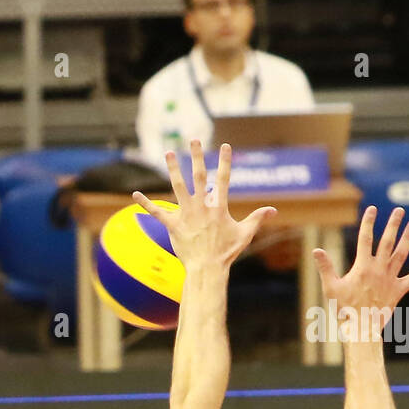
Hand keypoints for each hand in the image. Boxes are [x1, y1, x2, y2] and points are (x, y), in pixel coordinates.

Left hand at [133, 141, 276, 268]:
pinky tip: (135, 194)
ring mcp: (186, 215)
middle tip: (194, 140)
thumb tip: (274, 210)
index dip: (225, 162)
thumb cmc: (226, 252)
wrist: (207, 269)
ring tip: (169, 153)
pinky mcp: (173, 225)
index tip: (226, 146)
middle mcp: (201, 207)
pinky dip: (146, 204)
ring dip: (173, 169)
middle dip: (197, 156)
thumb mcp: (245, 234)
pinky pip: (157, 213)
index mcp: (218, 207)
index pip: (223, 179)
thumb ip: (257, 218)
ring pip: (178, 187)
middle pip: (198, 176)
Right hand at [313, 206, 408, 326]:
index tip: (372, 209)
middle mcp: (379, 270)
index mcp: (362, 267)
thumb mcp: (330, 287)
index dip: (368, 223)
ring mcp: (391, 279)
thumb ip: (325, 267)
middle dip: (393, 225)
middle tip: (400, 210)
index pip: (365, 239)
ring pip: (402, 254)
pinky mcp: (399, 290)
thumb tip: (316, 250)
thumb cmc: (343, 309)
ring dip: (408, 238)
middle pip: (387, 242)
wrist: (361, 328)